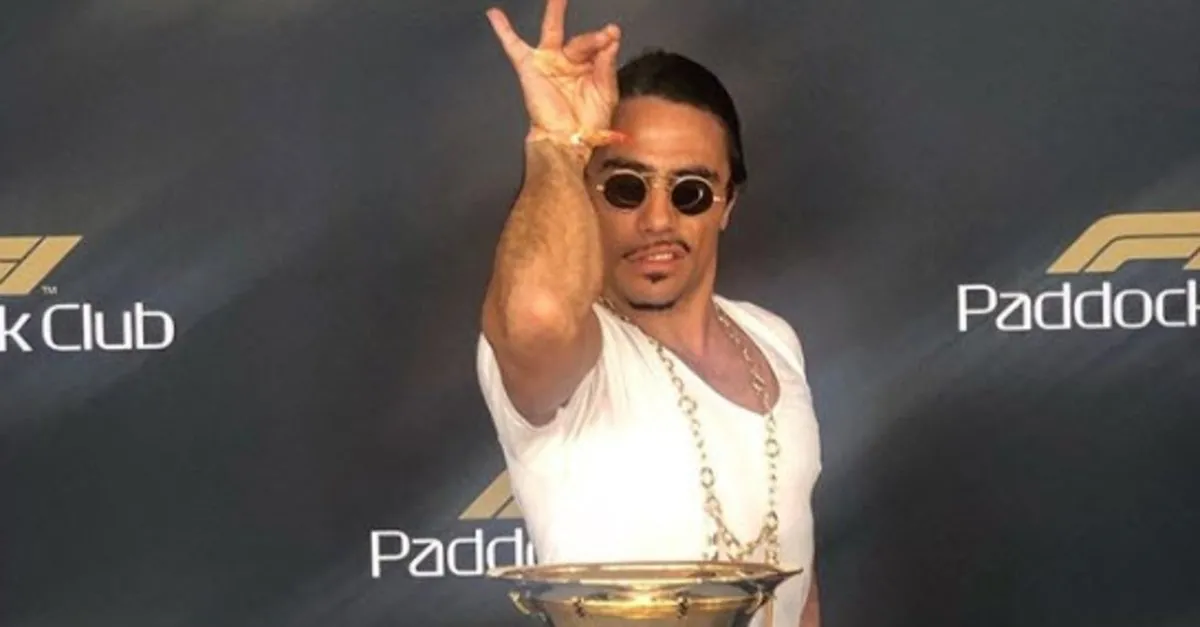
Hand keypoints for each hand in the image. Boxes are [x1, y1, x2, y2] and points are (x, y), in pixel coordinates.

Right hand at [486, 0, 626, 147]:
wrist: (567, 139)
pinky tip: (494, 14)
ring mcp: (549, 62)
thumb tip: (611, 38)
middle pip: (581, 41)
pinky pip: (513, 46)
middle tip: (608, 31)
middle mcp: (569, 62)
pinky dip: (503, 30)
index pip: (599, 50)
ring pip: (553, 32)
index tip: (613, 40)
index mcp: (588, 68)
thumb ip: (607, 65)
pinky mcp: (530, 67)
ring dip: (555, 12)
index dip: (607, 45)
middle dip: (593, 36)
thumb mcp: (605, 92)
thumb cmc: (588, 121)